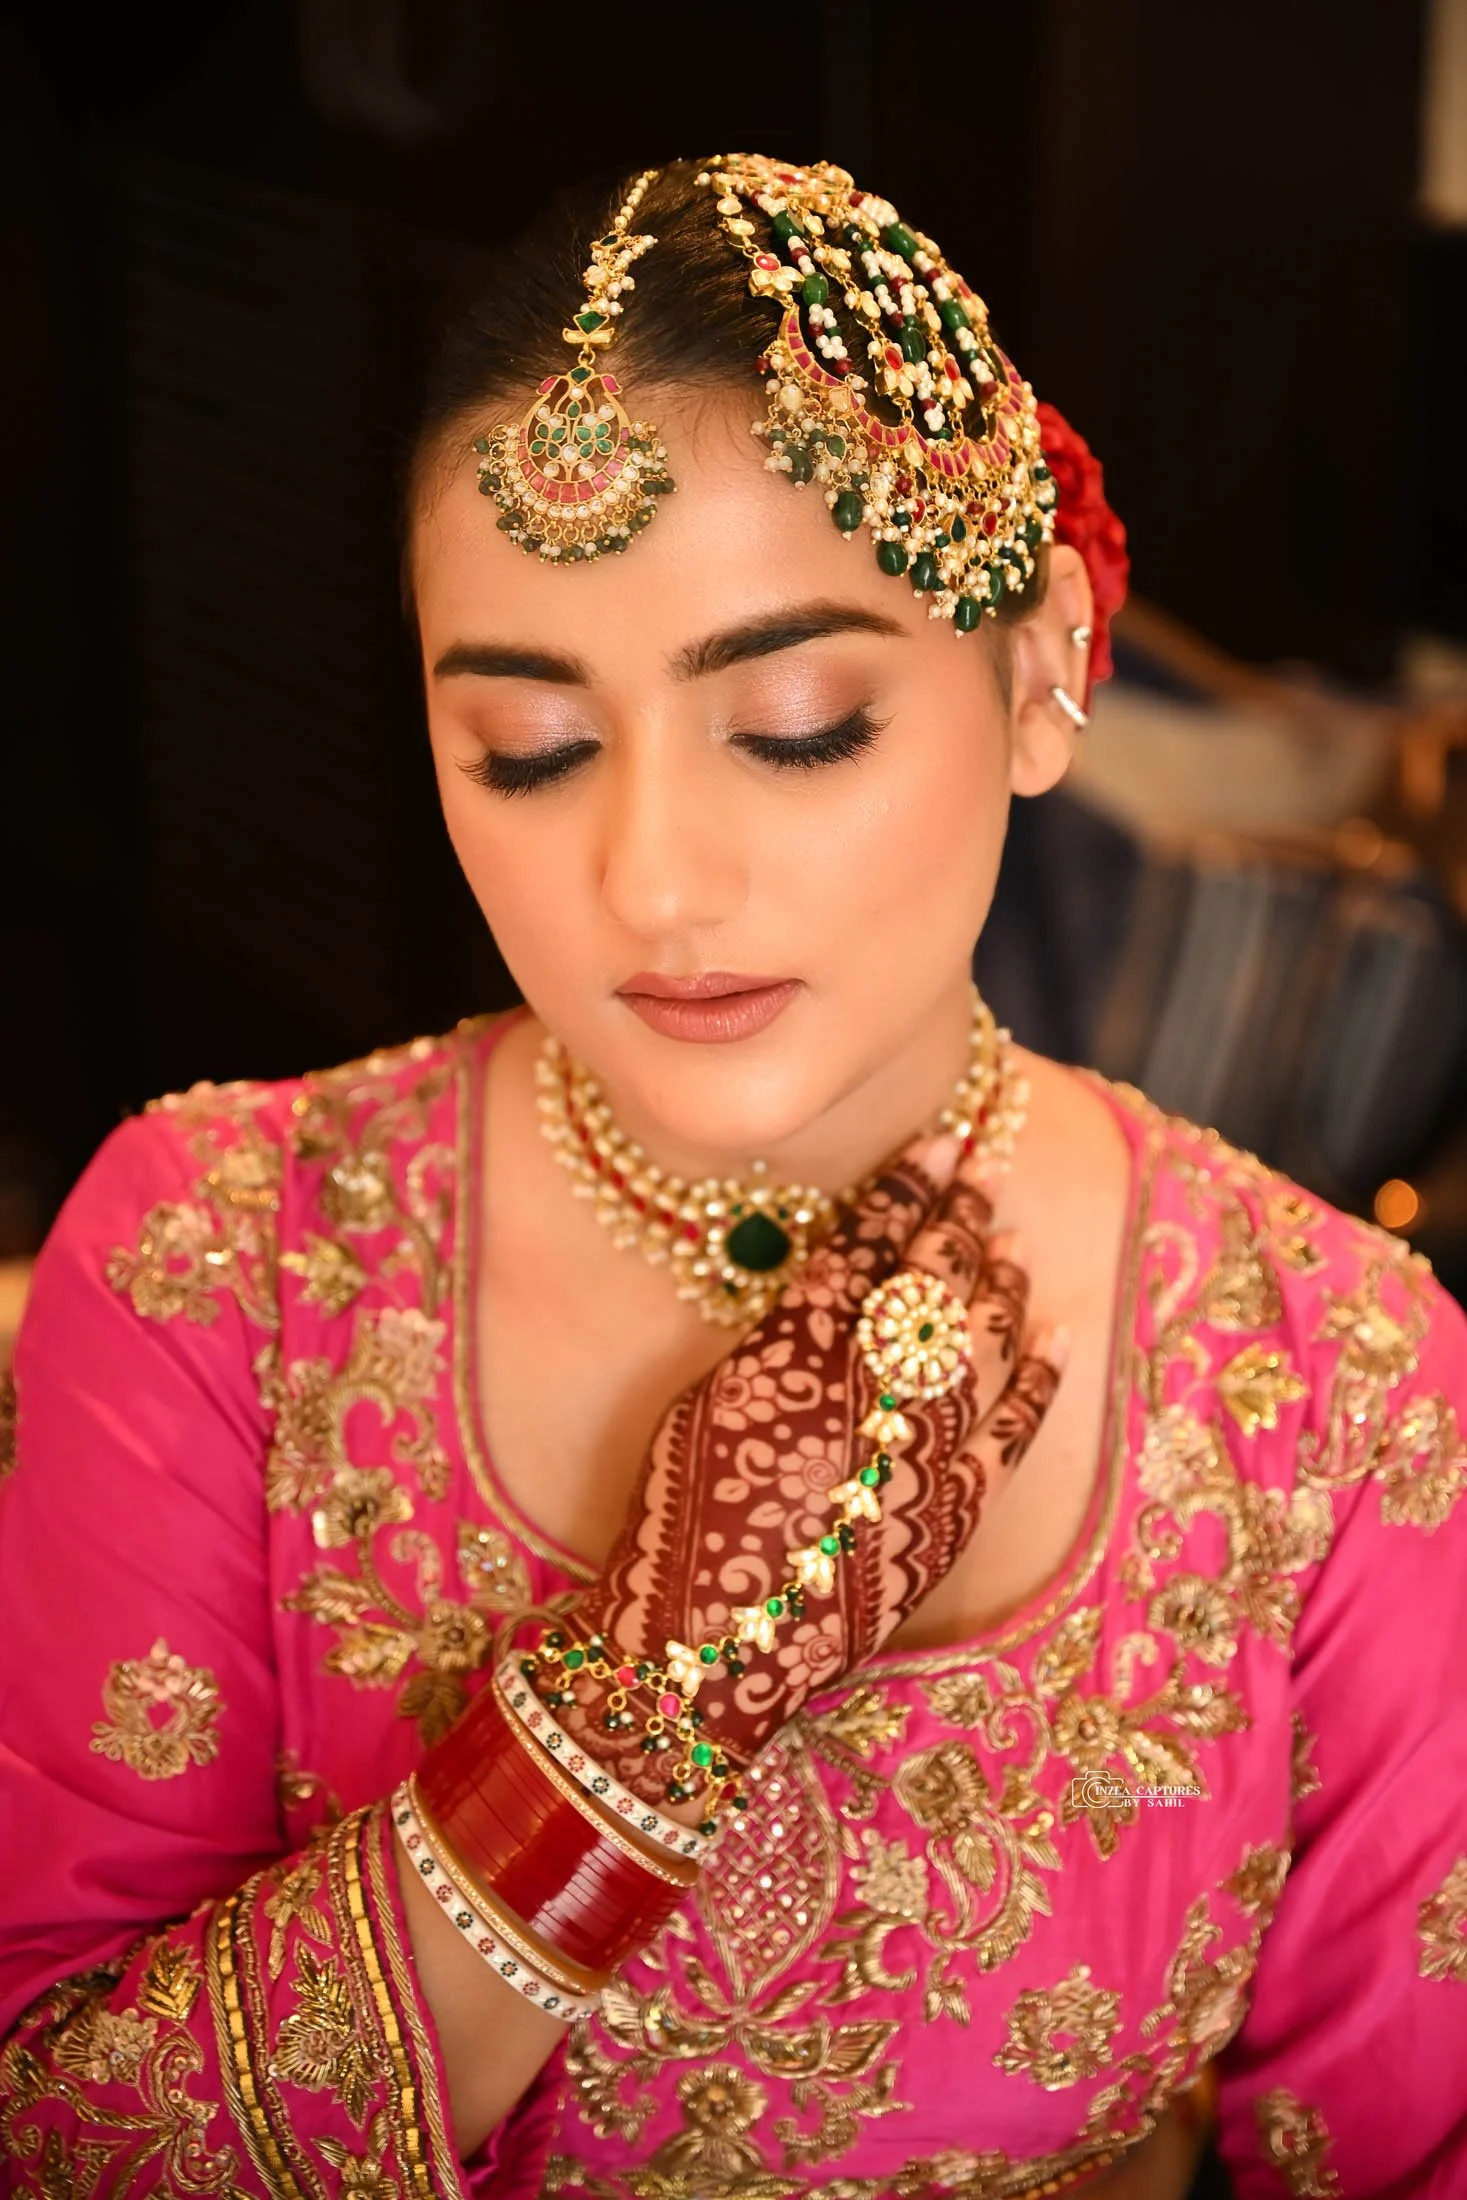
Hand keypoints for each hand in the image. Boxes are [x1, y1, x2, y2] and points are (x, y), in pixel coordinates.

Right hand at [534, 1138, 1061, 1805]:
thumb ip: (775, 1341)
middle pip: (929, 1288)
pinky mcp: (947, 1521)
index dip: (906, 1194)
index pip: (865, 1253)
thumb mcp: (705, 1406)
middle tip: (986, 1169)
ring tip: (1015, 1242)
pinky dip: (1036, 1383)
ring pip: (979, 1350)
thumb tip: (835, 1286)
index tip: (938, 1145)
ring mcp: (914, 1461)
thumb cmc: (679, 1527)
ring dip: (1002, 1288)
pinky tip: (1055, 1336)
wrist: (700, 1657)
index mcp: (790, 1362)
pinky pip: (1010, 1438)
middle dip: (962, 1219)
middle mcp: (862, 1398)